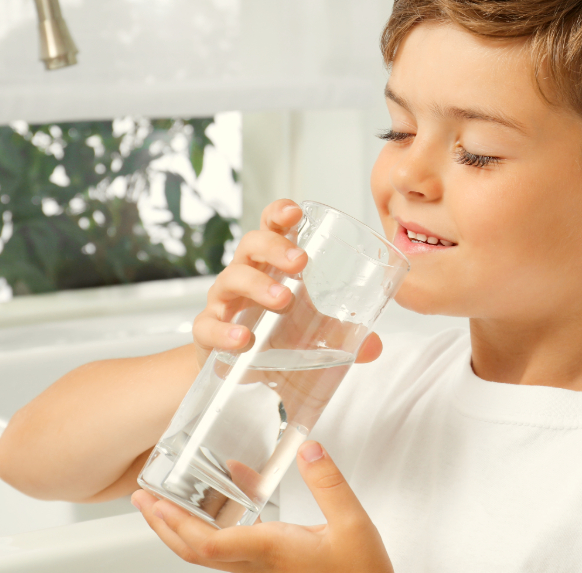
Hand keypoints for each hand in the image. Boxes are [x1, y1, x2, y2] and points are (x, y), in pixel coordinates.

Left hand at [132, 441, 392, 572]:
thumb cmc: (362, 572)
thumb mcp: (353, 523)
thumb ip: (329, 484)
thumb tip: (309, 447)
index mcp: (270, 550)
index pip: (207, 544)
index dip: (174, 524)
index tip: (153, 501)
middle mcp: (258, 564)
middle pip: (193, 552)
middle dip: (162, 526)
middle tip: (141, 498)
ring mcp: (261, 570)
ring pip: (205, 554)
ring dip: (179, 530)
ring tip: (164, 501)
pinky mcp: (269, 569)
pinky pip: (226, 551)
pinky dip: (207, 530)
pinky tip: (216, 506)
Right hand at [192, 198, 382, 368]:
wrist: (236, 369)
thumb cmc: (276, 334)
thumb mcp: (313, 332)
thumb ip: (343, 336)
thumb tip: (374, 346)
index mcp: (270, 264)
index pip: (271, 227)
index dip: (280, 213)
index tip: (296, 213)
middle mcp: (244, 274)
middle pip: (251, 245)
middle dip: (274, 247)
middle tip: (300, 262)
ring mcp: (223, 301)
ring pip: (232, 279)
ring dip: (257, 285)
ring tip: (283, 300)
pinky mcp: (207, 332)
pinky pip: (208, 326)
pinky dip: (224, 331)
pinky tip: (243, 339)